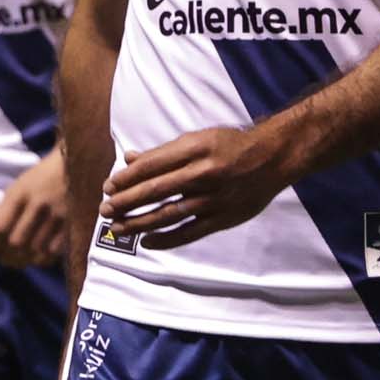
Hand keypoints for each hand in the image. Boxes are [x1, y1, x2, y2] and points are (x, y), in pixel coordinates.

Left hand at [0, 150, 69, 269]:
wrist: (75, 165)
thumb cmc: (40, 179)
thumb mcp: (17, 188)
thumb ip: (0, 211)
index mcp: (20, 193)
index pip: (0, 227)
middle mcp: (38, 204)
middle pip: (17, 241)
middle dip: (7, 255)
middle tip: (4, 259)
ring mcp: (57, 214)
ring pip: (35, 249)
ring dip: (24, 259)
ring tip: (19, 261)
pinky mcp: (72, 223)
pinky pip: (54, 250)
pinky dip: (42, 258)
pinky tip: (37, 257)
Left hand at [101, 126, 287, 250]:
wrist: (273, 158)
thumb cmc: (231, 145)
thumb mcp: (198, 138)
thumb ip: (163, 152)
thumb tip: (129, 158)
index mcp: (195, 149)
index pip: (151, 166)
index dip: (126, 178)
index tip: (109, 186)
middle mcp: (203, 173)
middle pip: (155, 191)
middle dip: (125, 202)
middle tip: (105, 210)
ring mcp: (213, 199)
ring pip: (168, 214)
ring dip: (138, 222)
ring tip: (117, 228)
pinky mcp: (223, 218)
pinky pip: (189, 232)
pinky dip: (166, 239)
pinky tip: (147, 242)